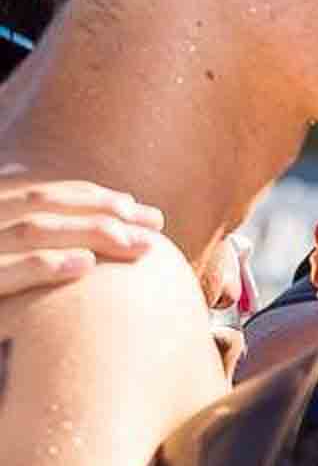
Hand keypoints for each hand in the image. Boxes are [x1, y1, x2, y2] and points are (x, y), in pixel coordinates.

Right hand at [0, 177, 162, 301]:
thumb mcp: (12, 260)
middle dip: (102, 210)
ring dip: (91, 232)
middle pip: (43, 205)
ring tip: (140, 243)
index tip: (134, 205)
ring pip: (34, 230)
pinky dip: (46, 264)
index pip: (41, 196)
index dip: (90, 197)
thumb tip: (92, 246)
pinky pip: (5, 270)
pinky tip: (87, 264)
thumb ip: (37, 242)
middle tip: (154, 223)